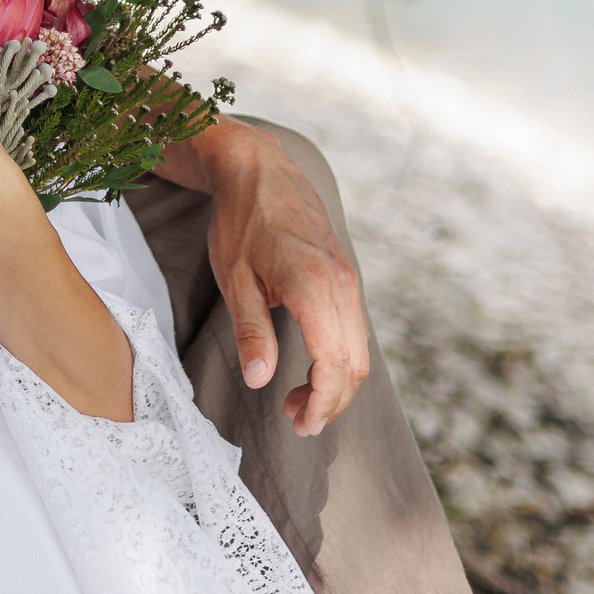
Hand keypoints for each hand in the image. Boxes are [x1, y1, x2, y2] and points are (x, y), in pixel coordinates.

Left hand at [179, 117, 370, 435]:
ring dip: (337, 382)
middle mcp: (341, 283)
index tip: (300, 424)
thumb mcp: (234, 279)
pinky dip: (341, 356)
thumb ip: (250, 331)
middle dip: (331, 402)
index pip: (334, 362)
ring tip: (297, 399)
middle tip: (296, 420)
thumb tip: (261, 380)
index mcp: (313, 285)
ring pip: (360, 348)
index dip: (322, 402)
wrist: (259, 169)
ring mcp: (348, 276)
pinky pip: (355, 327)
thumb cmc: (241, 222)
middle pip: (354, 363)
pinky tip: (312, 365)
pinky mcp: (346, 273)